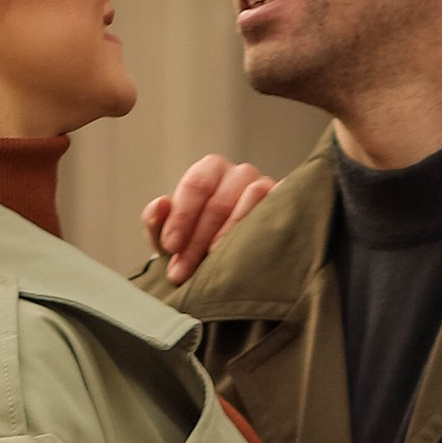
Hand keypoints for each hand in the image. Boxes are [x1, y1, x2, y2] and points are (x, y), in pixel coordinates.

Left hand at [141, 154, 275, 281]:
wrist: (231, 259)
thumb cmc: (197, 244)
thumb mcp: (171, 237)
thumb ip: (156, 222)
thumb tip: (160, 204)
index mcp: (210, 170)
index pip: (196, 185)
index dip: (181, 217)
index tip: (170, 246)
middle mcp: (239, 174)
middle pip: (219, 201)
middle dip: (198, 239)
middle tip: (182, 272)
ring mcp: (265, 187)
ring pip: (251, 198)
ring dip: (230, 234)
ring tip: (214, 262)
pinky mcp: (285, 203)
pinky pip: (277, 206)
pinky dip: (262, 228)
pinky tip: (246, 253)